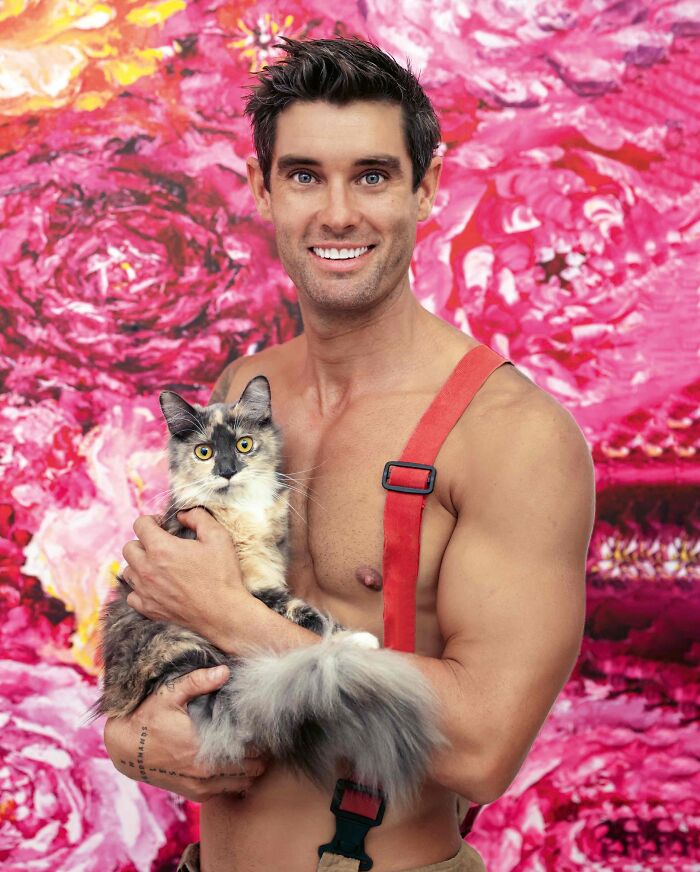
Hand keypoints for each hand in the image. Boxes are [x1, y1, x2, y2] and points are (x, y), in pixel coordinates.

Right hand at [103, 666, 268, 801]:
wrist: (125, 749)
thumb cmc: (148, 718)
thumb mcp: (169, 694)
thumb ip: (198, 681)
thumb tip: (225, 671)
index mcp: (201, 747)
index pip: (248, 749)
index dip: (260, 738)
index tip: (262, 726)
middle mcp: (203, 772)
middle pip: (251, 769)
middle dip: (260, 754)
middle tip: (262, 737)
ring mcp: (199, 786)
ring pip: (242, 784)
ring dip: (251, 769)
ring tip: (252, 750)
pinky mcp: (194, 793)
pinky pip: (225, 792)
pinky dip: (235, 781)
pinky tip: (235, 764)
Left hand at [122, 508, 247, 642]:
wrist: (223, 614)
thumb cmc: (222, 575)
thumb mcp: (218, 536)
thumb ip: (198, 517)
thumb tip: (183, 514)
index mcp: (161, 548)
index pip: (139, 524)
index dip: (152, 520)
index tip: (164, 526)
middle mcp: (146, 569)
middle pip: (129, 547)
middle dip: (143, 541)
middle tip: (162, 545)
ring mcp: (145, 591)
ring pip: (128, 570)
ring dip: (140, 564)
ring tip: (159, 566)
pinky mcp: (148, 609)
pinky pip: (132, 595)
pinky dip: (140, 589)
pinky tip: (156, 587)